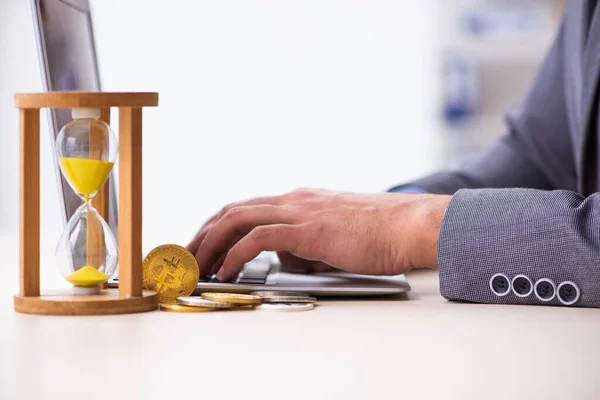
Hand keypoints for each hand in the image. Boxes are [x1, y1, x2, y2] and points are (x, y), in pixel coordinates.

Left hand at [186, 188, 450, 280]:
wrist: (410, 225)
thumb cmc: (379, 233)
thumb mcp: (333, 237)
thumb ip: (304, 245)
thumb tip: (283, 260)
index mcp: (298, 200)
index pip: (245, 207)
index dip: (217, 226)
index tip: (201, 246)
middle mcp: (293, 199)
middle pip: (231, 209)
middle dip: (202, 233)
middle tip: (186, 257)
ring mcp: (300, 210)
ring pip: (238, 218)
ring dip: (210, 242)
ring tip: (195, 266)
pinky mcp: (308, 228)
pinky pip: (260, 237)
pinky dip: (236, 253)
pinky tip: (226, 271)